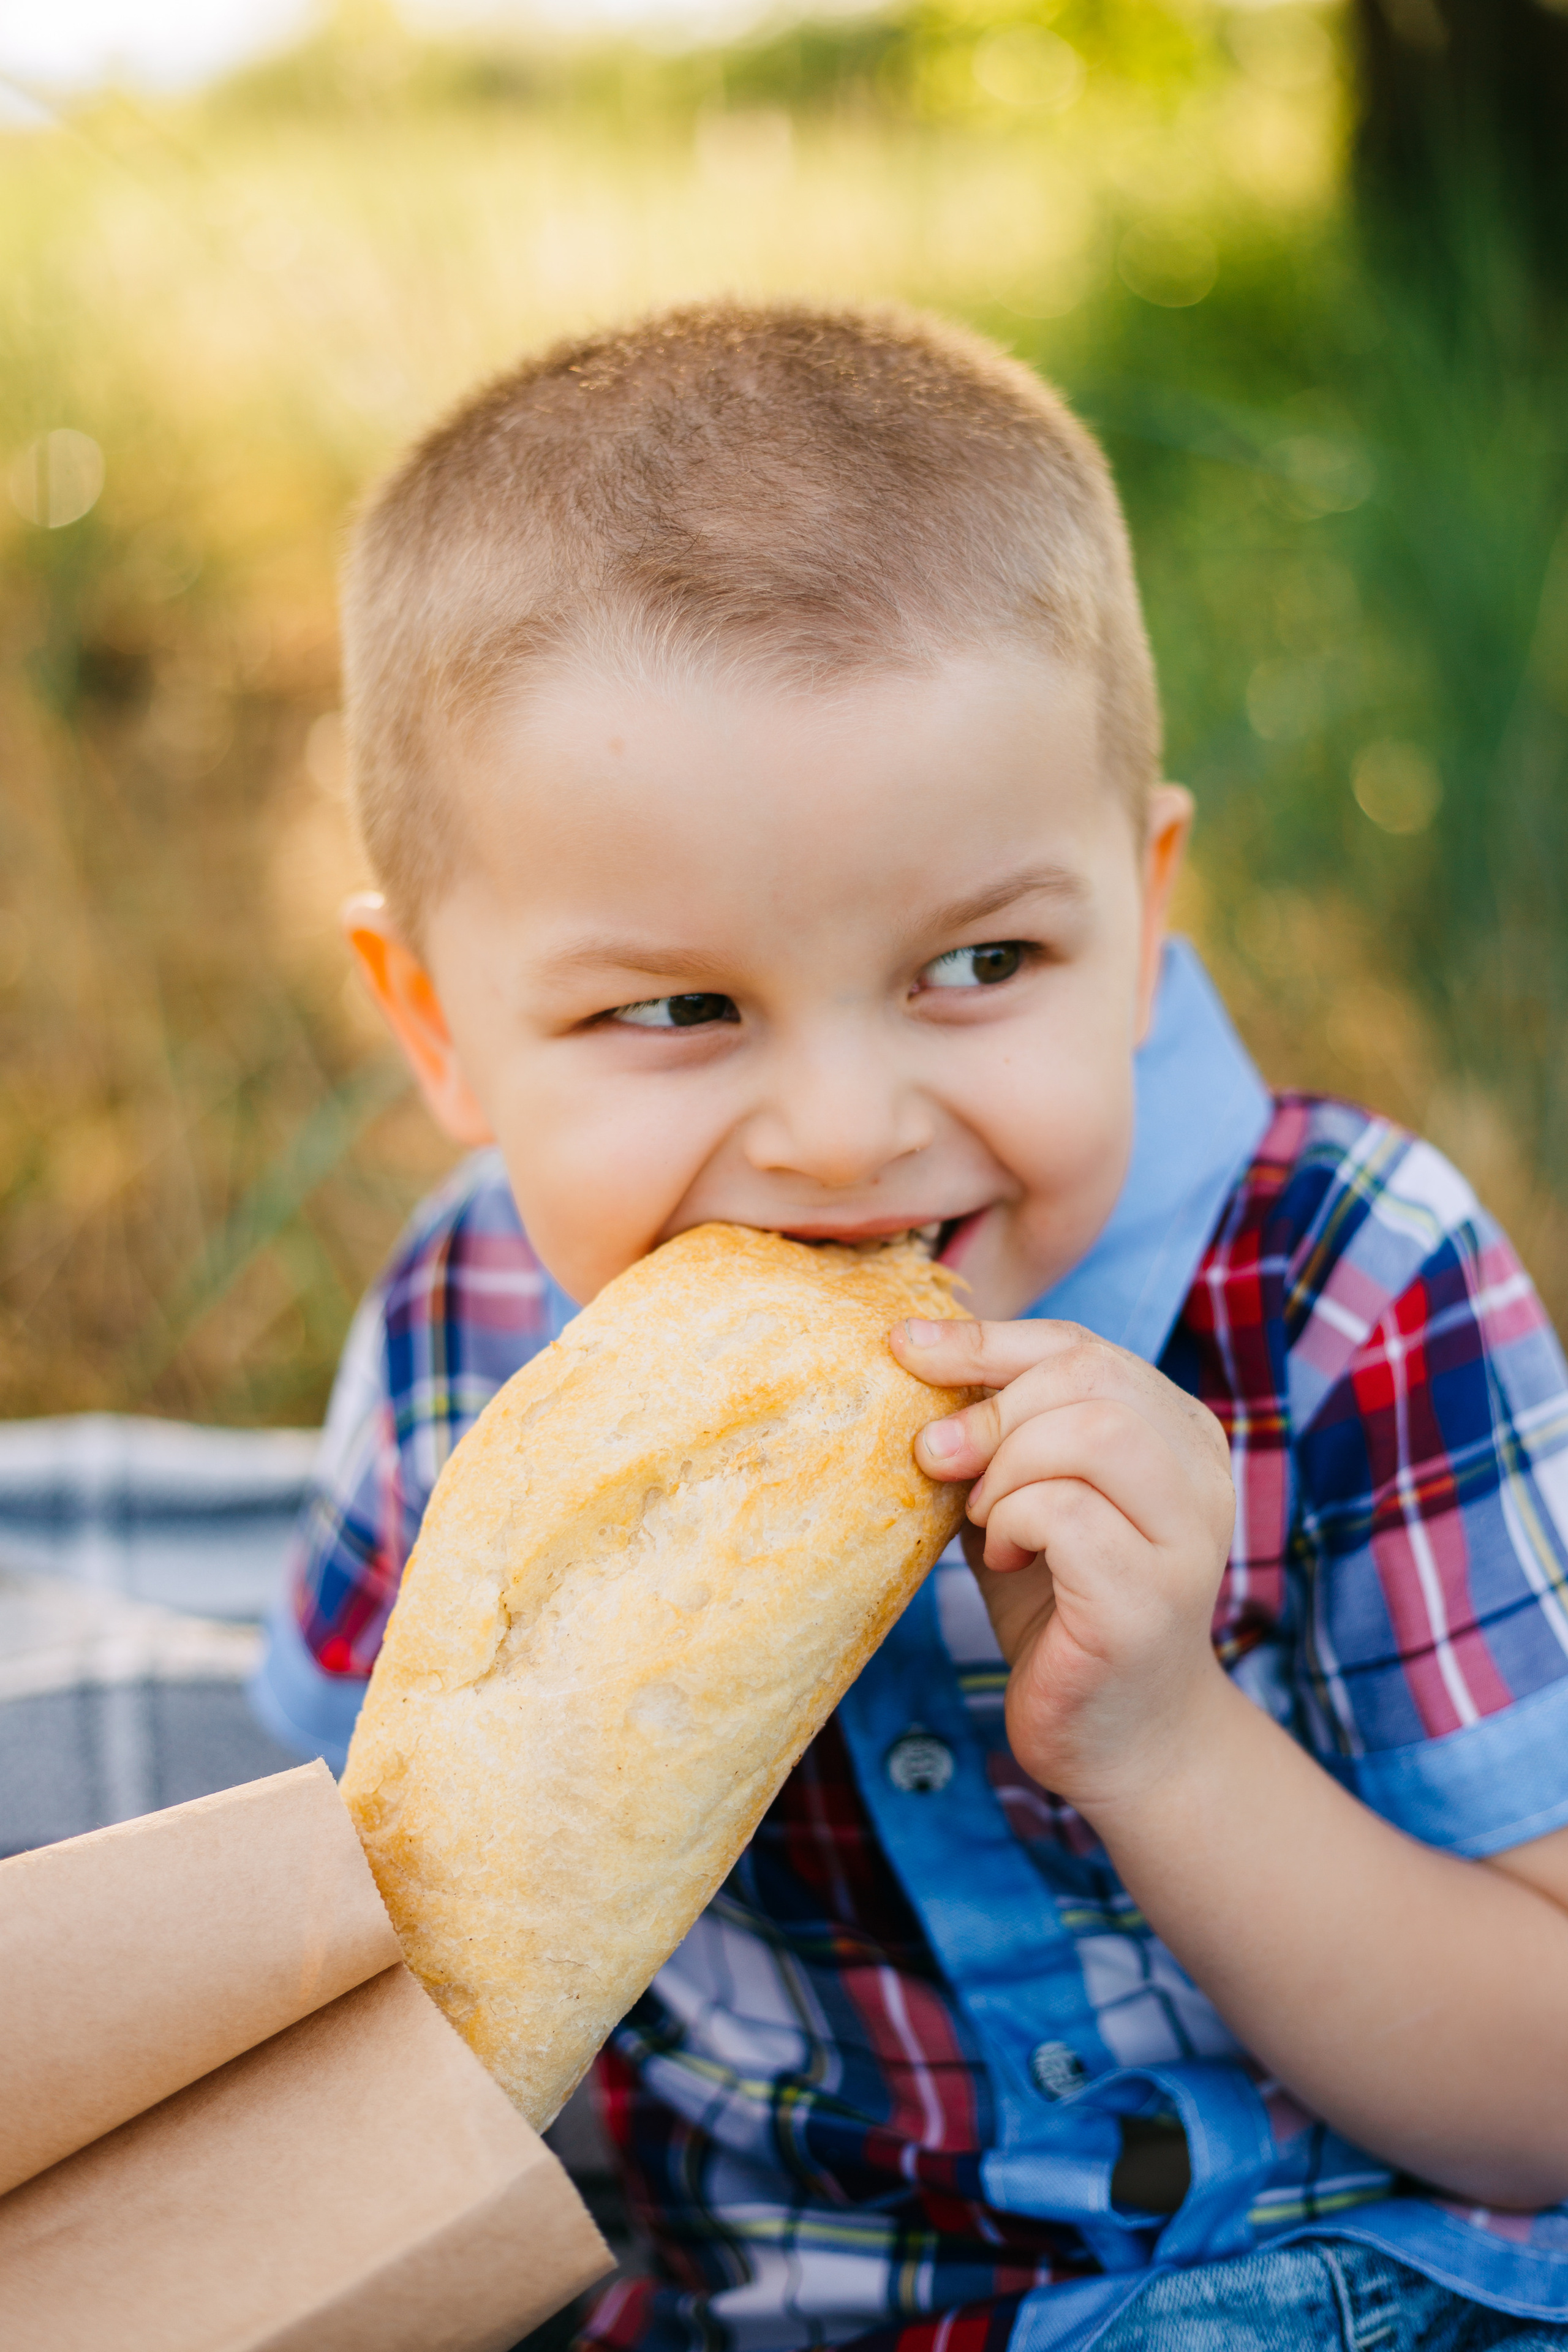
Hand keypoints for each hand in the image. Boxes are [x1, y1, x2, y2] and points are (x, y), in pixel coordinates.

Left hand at [889, 1318, 1235, 1821]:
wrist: (1112, 1734)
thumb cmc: (1056, 1603)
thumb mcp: (1022, 1492)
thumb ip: (997, 1428)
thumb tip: (915, 1351)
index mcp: (1177, 1431)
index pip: (1080, 1346)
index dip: (985, 1340)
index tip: (904, 1348)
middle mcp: (1203, 1473)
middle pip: (1088, 1375)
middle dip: (990, 1408)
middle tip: (936, 1459)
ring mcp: (1188, 1536)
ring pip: (1090, 1433)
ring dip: (1005, 1469)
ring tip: (985, 1519)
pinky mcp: (1151, 1596)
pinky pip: (1066, 1513)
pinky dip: (1012, 1524)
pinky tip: (1006, 1560)